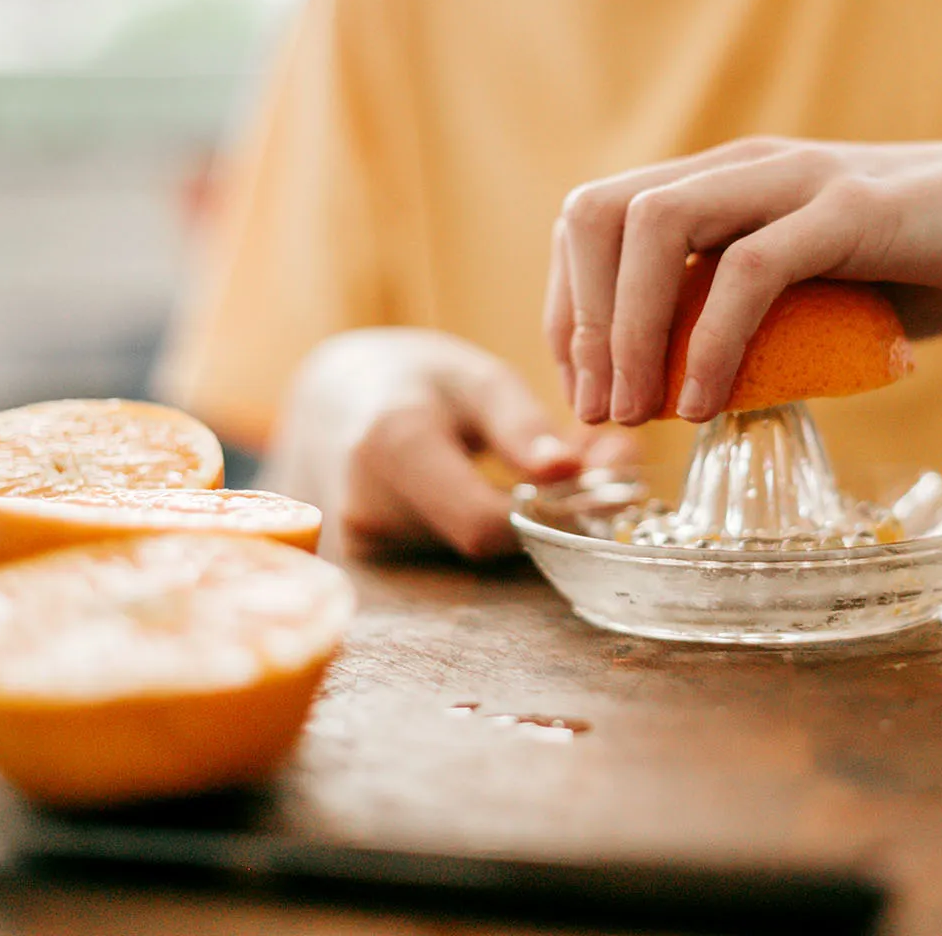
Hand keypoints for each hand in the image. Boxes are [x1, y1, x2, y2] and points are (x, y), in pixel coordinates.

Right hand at [268, 329, 635, 558]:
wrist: (334, 400)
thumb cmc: (416, 379)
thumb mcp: (475, 378)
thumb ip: (521, 426)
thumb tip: (571, 471)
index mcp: (393, 446)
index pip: (486, 521)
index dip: (550, 511)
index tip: (601, 475)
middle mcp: (369, 506)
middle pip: (485, 539)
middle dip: (551, 509)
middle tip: (607, 460)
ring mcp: (366, 543)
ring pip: (475, 551)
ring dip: (526, 518)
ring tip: (552, 466)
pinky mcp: (374, 562)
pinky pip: (453, 554)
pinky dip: (492, 527)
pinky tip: (506, 491)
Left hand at [546, 126, 941, 425]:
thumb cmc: (936, 256)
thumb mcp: (824, 296)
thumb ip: (759, 324)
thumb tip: (691, 395)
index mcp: (728, 180)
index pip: (597, 217)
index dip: (571, 305)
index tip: (586, 386)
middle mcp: (747, 166)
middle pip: (602, 213)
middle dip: (584, 322)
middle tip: (601, 412)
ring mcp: (798, 179)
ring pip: (656, 225)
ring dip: (629, 329)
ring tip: (640, 412)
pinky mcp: (854, 210)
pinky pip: (752, 268)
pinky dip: (710, 341)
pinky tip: (704, 404)